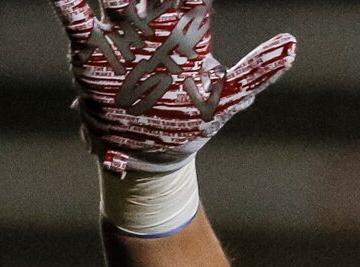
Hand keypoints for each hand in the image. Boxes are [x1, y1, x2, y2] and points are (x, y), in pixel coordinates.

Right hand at [51, 1, 295, 176]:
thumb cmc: (188, 125)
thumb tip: (292, 44)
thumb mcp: (226, 99)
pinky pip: (77, 22)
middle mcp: (150, 31)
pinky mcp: (91, 54)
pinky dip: (67, 5)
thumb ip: (258, 70)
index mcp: (182, 35)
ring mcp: (119, 40)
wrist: (150, 158)